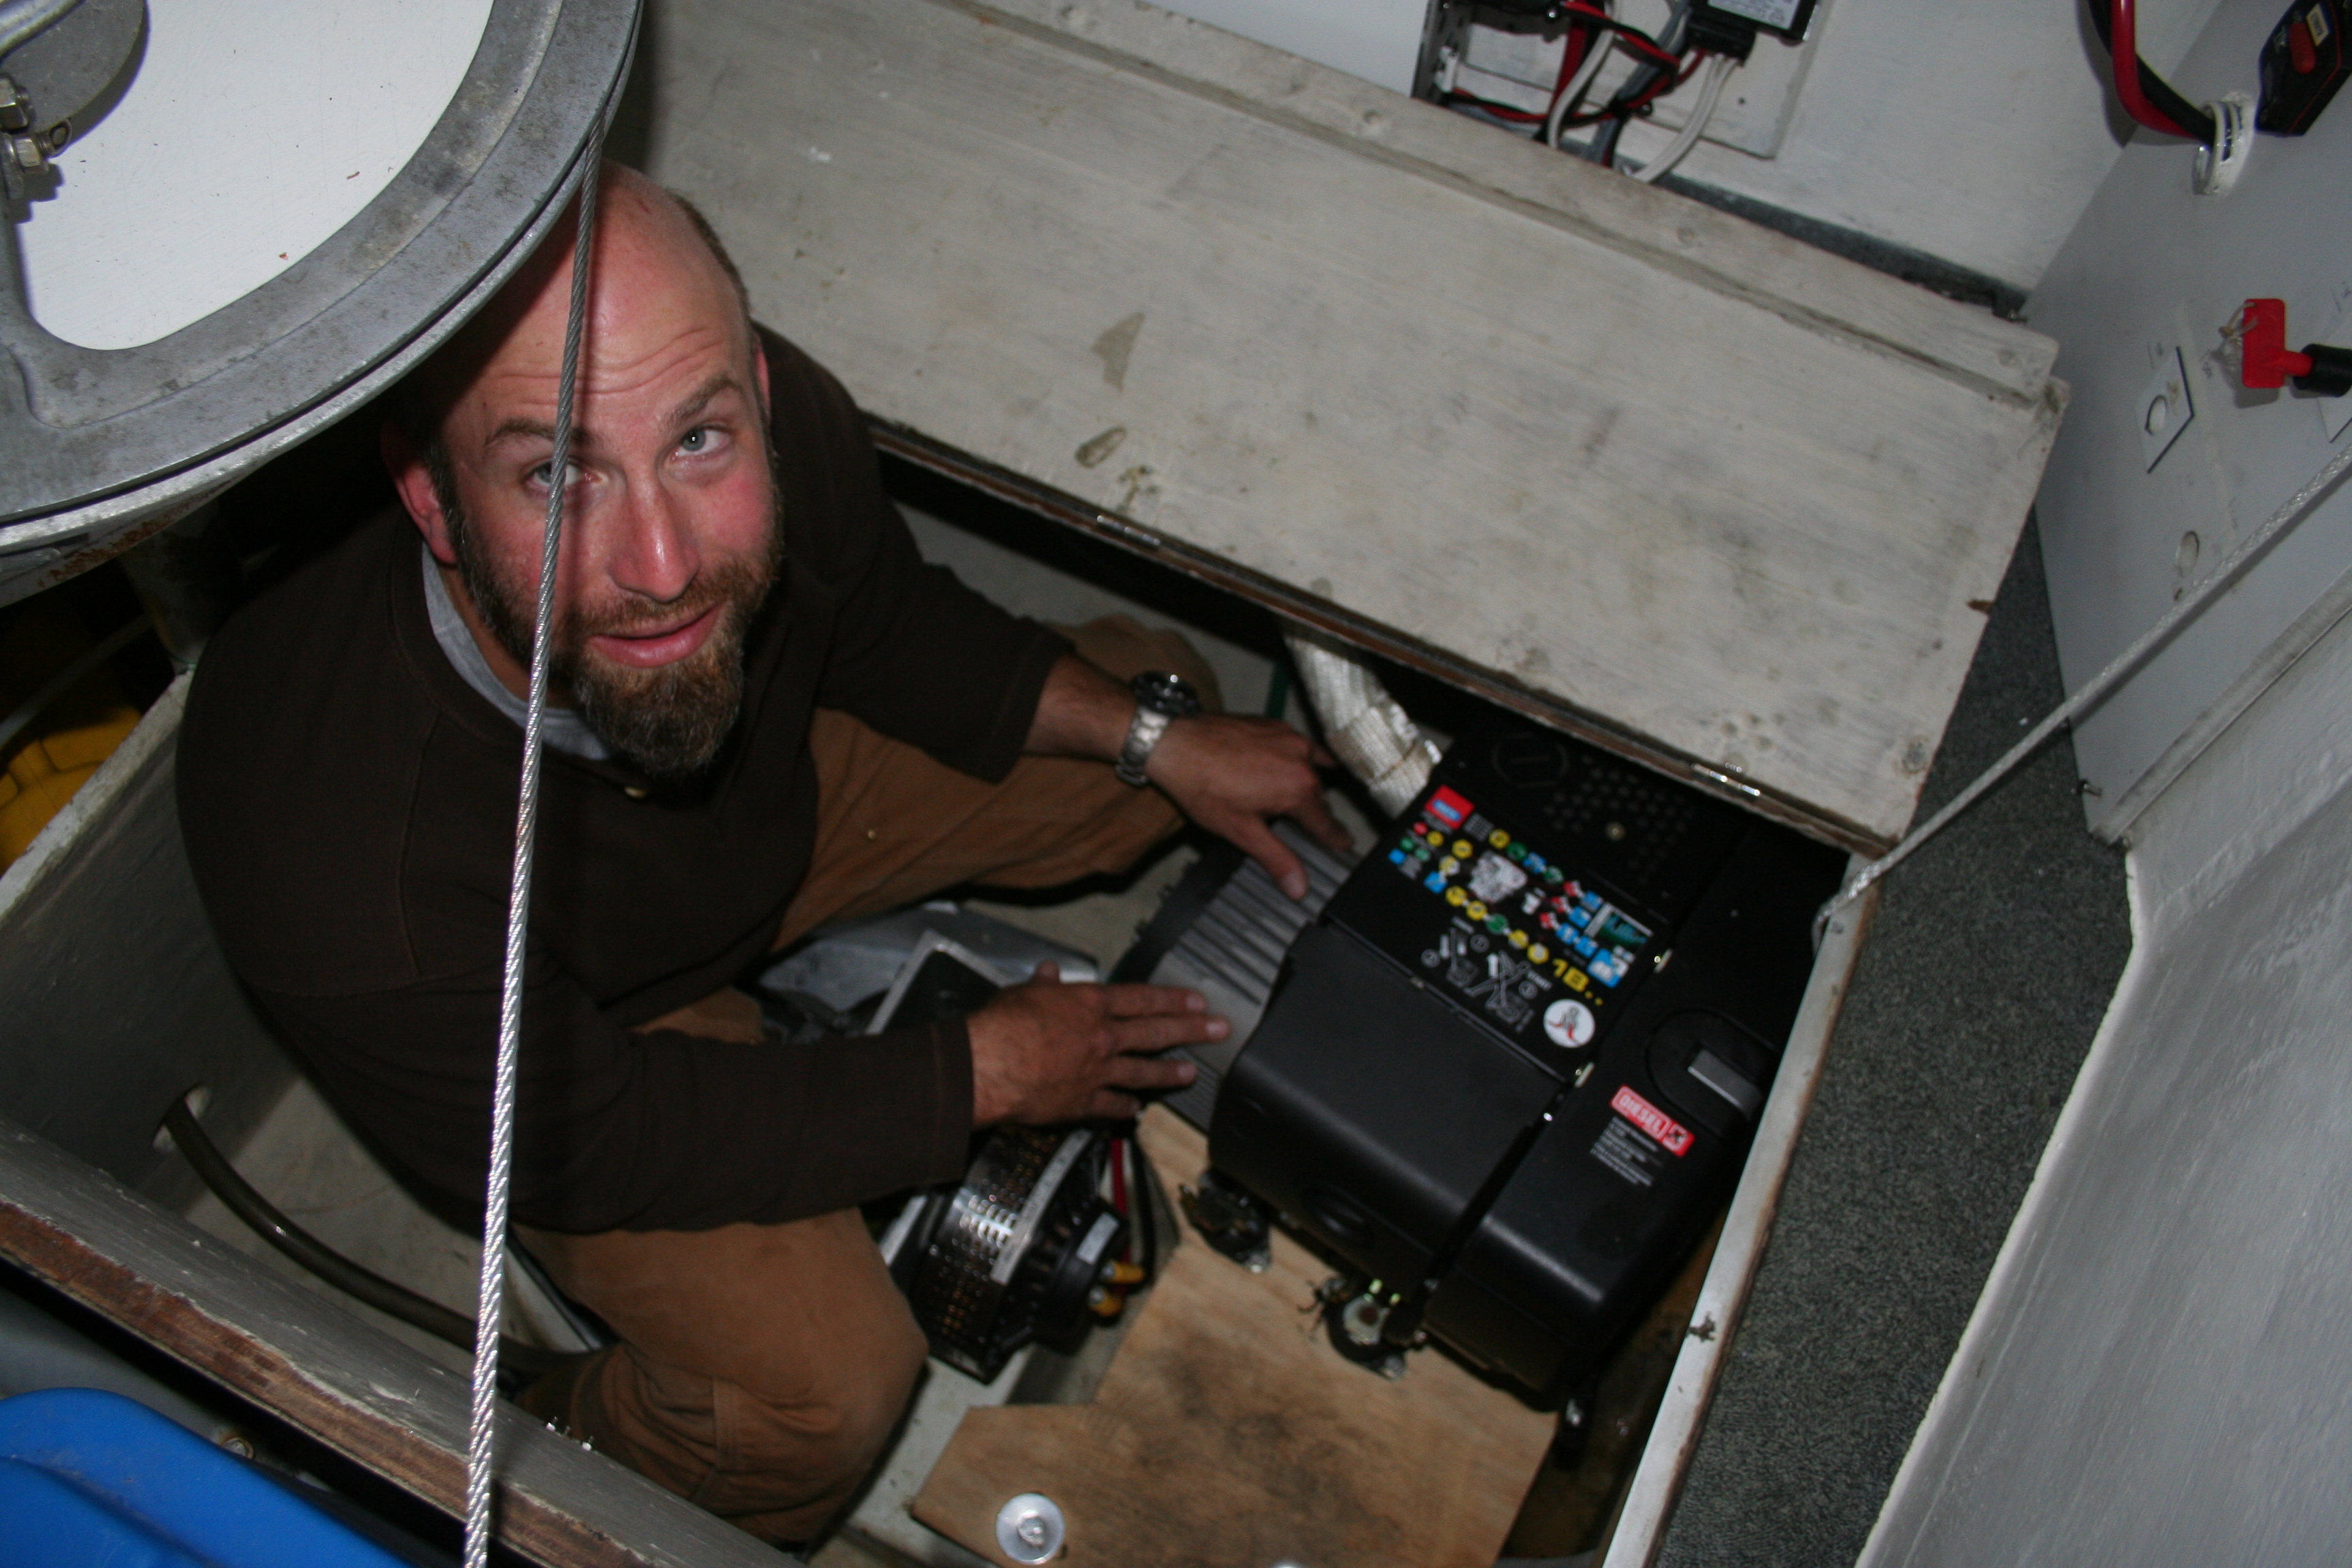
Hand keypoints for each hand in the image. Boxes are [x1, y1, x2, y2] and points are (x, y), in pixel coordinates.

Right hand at [966, 963, 1225, 1125]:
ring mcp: (1096, 1072)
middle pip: (1155, 1032)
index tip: (1197, 1002)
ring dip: (1169, 1072)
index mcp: (1090, 1005)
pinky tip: (1137, 1109)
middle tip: (1219, 1031)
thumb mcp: (1024, 992)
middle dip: (1192, 1031)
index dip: (1173, 1000)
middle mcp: (1101, 1037)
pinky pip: (1111, 1104)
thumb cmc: (1002, 1025)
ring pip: (1143, 1071)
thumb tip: (1049, 972)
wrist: (988, 1065)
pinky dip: (1125, 1106)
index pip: (1142, 999)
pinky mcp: (1082, 1102)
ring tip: (1190, 1073)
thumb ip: (1045, 986)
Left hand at [1146, 714, 1352, 899]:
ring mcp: (1287, 737)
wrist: (1175, 744)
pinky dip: (1299, 757)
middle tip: (1312, 828)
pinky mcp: (1272, 724)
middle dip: (1314, 812)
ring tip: (1300, 798)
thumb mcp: (1242, 831)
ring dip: (1306, 783)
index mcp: (1297, 788)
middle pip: (1317, 795)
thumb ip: (1276, 857)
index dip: (1334, 837)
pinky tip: (1296, 762)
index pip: (1324, 821)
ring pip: (1309, 767)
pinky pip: (1297, 745)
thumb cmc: (1203, 786)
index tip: (1344, 843)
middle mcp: (1300, 758)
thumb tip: (1299, 886)